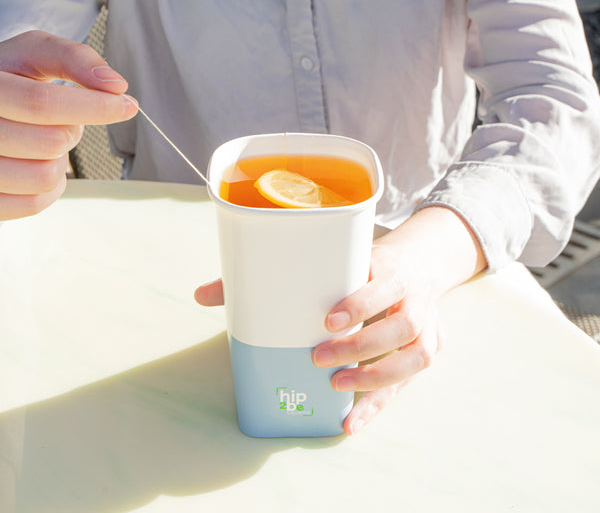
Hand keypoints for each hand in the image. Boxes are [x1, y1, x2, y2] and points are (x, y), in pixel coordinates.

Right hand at [0, 30, 137, 219]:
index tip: (128, 105)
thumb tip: (115, 85)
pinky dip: (51, 186)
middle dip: (72, 131)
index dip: (94, 106)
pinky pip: (35, 203)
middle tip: (61, 121)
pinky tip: (39, 163)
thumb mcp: (32, 55)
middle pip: (51, 142)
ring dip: (60, 159)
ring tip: (43, 141)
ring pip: (45, 177)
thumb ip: (73, 59)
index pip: (41, 104)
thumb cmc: (9, 80)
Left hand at [195, 206, 485, 434]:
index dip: (359, 303)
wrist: (418, 264)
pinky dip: (378, 404)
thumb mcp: (333, 257)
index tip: (327, 320)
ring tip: (335, 388)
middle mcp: (413, 296)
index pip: (381, 282)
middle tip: (318, 359)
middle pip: (400, 325)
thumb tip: (202, 295)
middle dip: (361, 347)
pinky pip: (407, 382)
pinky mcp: (427, 348)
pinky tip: (350, 421)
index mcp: (387, 267)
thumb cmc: (362, 263)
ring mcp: (426, 325)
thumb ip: (270, 272)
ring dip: (375, 377)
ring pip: (412, 356)